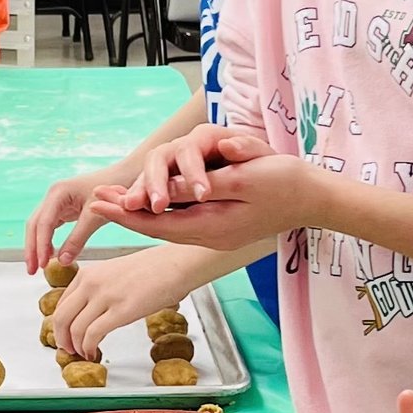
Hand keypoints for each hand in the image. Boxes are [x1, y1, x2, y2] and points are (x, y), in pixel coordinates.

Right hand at [24, 169, 114, 273]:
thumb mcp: (95, 217)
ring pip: (39, 226)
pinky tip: (49, 256)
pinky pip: (49, 227)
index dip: (41, 245)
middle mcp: (53, 195)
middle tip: (32, 271)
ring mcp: (56, 201)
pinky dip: (47, 241)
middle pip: (35, 224)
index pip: (44, 223)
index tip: (43, 264)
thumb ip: (78, 239)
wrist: (124, 177)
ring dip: (36, 246)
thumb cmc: (112, 191)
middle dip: (32, 248)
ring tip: (37, 268)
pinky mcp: (62, 208)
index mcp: (58, 192)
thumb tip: (62, 262)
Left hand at [52, 241, 210, 359]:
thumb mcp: (115, 273)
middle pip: (62, 317)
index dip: (61, 325)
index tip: (66, 336)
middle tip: (68, 349)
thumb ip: (99, 289)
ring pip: (75, 328)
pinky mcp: (121, 310)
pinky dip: (88, 348)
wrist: (176, 264)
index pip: (62, 304)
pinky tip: (93, 353)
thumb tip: (90, 313)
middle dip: (62, 339)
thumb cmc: (153, 269)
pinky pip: (92, 335)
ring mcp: (105, 296)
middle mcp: (91, 283)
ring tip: (83, 354)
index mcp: (88, 273)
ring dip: (76, 347)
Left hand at [85, 137, 309, 259]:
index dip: (127, 212)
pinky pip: (183, 223)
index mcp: (213, 225)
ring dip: (140, 213)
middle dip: (126, 214)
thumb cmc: (286, 182)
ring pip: (169, 226)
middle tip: (96, 202)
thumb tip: (173, 185)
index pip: (159, 222)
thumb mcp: (246, 178)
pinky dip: (161, 213)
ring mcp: (217, 233)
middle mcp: (210, 233)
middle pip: (159, 227)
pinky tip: (150, 204)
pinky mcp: (223, 227)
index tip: (99, 202)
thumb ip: (207, 184)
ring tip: (114, 202)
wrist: (316, 198)